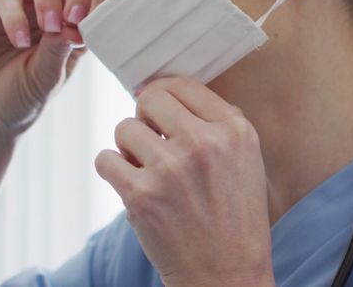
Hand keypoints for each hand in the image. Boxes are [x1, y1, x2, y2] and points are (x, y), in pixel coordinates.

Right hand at [0, 0, 94, 139]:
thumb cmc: (21, 100)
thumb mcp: (47, 79)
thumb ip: (59, 49)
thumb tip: (72, 23)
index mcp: (73, 28)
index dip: (94, 2)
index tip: (86, 24)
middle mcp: (50, 12)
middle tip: (72, 17)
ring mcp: (21, 8)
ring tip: (48, 26)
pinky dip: (16, 17)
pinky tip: (19, 42)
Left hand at [95, 76, 274, 286]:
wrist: (227, 273)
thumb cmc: (235, 216)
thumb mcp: (246, 159)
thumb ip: (216, 122)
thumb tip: (166, 92)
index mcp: (234, 130)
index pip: (183, 85)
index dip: (164, 95)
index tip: (159, 112)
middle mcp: (204, 143)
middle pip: (149, 99)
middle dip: (144, 117)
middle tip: (151, 139)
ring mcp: (170, 169)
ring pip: (123, 128)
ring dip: (128, 147)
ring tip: (146, 169)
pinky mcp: (141, 196)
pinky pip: (105, 160)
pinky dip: (112, 171)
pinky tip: (132, 184)